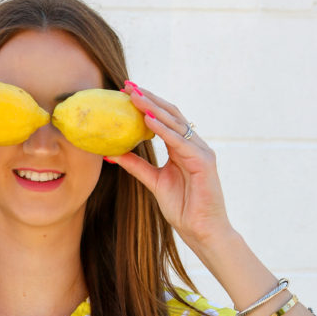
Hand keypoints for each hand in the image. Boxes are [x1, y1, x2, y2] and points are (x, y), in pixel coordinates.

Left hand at [110, 81, 232, 248]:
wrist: (200, 230)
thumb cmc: (182, 208)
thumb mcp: (154, 182)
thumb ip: (136, 166)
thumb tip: (112, 153)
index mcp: (183, 147)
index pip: (164, 119)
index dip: (146, 104)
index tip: (125, 93)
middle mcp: (193, 144)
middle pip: (170, 114)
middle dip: (148, 99)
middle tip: (127, 85)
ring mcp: (201, 151)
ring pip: (175, 123)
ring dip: (153, 108)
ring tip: (134, 97)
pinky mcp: (204, 162)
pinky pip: (180, 142)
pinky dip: (163, 130)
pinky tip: (148, 121)